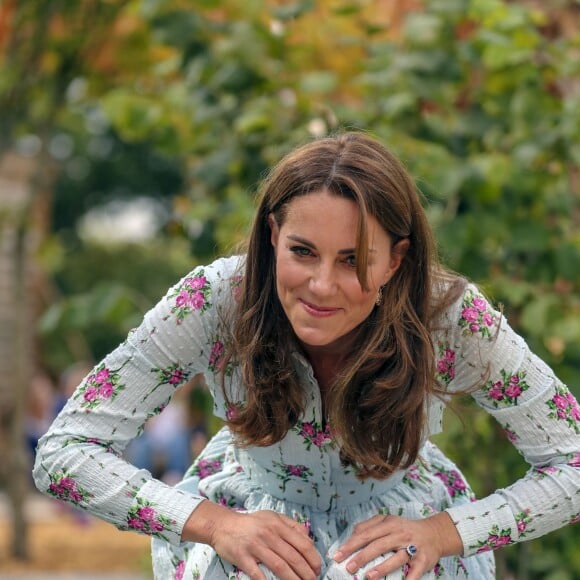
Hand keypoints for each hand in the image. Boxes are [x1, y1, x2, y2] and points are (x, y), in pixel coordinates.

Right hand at [183, 501, 320, 579]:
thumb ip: (291, 525)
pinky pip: (258, 574)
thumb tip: (308, 539)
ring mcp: (256, 546)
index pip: (302, 543)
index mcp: (278, 525)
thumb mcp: (273, 517)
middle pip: (293, 557)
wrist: (223, 525)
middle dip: (307, 572)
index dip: (313, 558)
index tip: (318, 568)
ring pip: (280, 566)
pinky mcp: (243, 558)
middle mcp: (269, 534)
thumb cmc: (251, 523)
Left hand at [332, 512, 461, 579]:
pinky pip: (415, 572)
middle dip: (362, 556)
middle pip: (378, 545)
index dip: (351, 544)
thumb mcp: (388, 521)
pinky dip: (408, 579)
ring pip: (396, 558)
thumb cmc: (405, 528)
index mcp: (389, 524)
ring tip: (368, 576)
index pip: (366, 534)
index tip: (338, 554)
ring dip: (382, 568)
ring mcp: (412, 548)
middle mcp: (400, 534)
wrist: (434, 533)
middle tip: (348, 567)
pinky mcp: (423, 560)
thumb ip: (370, 525)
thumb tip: (353, 533)